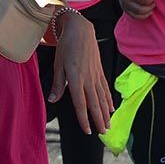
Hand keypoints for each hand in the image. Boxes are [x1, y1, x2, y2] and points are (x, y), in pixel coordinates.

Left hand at [48, 12, 112, 134]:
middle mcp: (88, 79)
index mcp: (76, 79)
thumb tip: (52, 100)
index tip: (87, 130)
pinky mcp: (100, 71)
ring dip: (106, 113)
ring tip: (109, 125)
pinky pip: (105, 88)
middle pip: (95, 104)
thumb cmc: (66, 47)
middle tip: (103, 133)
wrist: (80, 30)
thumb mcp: (58, 65)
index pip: (80, 103)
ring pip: (102, 98)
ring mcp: (96, 75)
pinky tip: (112, 107)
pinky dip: (109, 99)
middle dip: (99, 120)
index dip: (84, 118)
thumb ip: (58, 84)